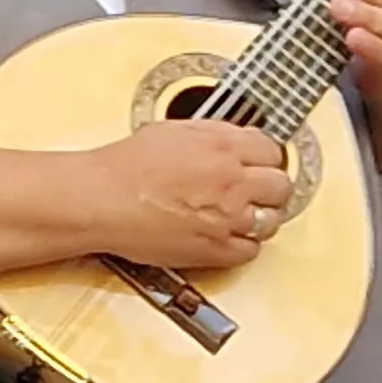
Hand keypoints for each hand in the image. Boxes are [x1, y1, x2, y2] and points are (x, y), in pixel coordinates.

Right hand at [85, 119, 297, 268]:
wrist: (101, 200)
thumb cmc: (125, 168)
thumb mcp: (173, 130)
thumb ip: (212, 133)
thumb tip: (233, 137)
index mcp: (223, 147)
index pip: (272, 150)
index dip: (266, 158)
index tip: (261, 163)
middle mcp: (232, 182)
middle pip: (280, 187)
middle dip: (271, 188)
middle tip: (259, 190)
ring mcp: (226, 218)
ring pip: (271, 221)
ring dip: (260, 218)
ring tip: (243, 214)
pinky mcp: (214, 249)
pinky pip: (250, 251)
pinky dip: (244, 245)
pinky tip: (229, 236)